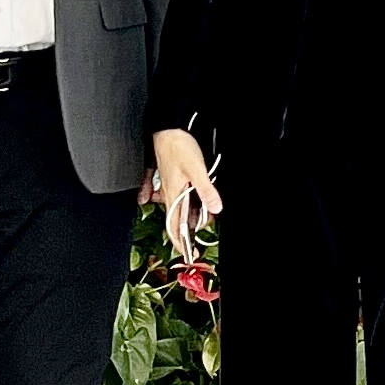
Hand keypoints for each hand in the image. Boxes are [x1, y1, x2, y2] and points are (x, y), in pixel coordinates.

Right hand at [151, 127, 221, 257]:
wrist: (168, 130)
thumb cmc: (179, 146)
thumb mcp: (198, 169)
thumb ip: (207, 190)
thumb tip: (215, 208)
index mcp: (173, 195)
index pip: (174, 227)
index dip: (181, 243)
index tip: (189, 254)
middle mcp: (169, 195)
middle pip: (178, 221)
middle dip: (190, 230)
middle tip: (203, 230)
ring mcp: (170, 188)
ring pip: (180, 210)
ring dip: (192, 217)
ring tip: (205, 215)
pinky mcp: (173, 180)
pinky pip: (180, 200)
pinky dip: (189, 205)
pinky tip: (198, 202)